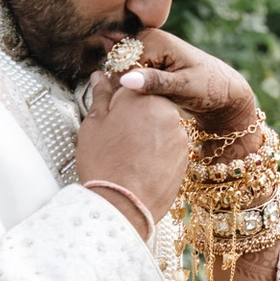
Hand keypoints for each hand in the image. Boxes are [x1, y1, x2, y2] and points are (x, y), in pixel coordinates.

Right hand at [74, 71, 192, 229]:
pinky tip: (141, 165)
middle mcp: (166, 110)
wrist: (123, 205)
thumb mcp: (93, 125)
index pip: (131, 85)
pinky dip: (157, 152)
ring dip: (148, 134)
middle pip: (149, 104)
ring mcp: (179, 134)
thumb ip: (101, 96)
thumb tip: (100, 75)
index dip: (118, 99)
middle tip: (118, 136)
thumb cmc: (103, 162)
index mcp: (142, 96)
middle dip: (135, 115)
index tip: (111, 112)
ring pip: (161, 126)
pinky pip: (169, 146)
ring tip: (128, 155)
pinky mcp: (186, 155)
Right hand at [110, 30, 260, 141]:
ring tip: (158, 97)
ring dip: (132, 88)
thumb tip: (126, 80)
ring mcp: (147, 48)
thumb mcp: (183, 87)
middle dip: (129, 85)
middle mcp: (148, 38)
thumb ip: (155, 82)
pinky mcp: (148, 59)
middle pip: (119, 66)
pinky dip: (137, 88)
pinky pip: (130, 74)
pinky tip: (154, 96)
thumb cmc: (208, 88)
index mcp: (155, 39)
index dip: (127, 85)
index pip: (122, 64)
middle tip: (156, 98)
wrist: (224, 91)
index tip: (148, 98)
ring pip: (123, 72)